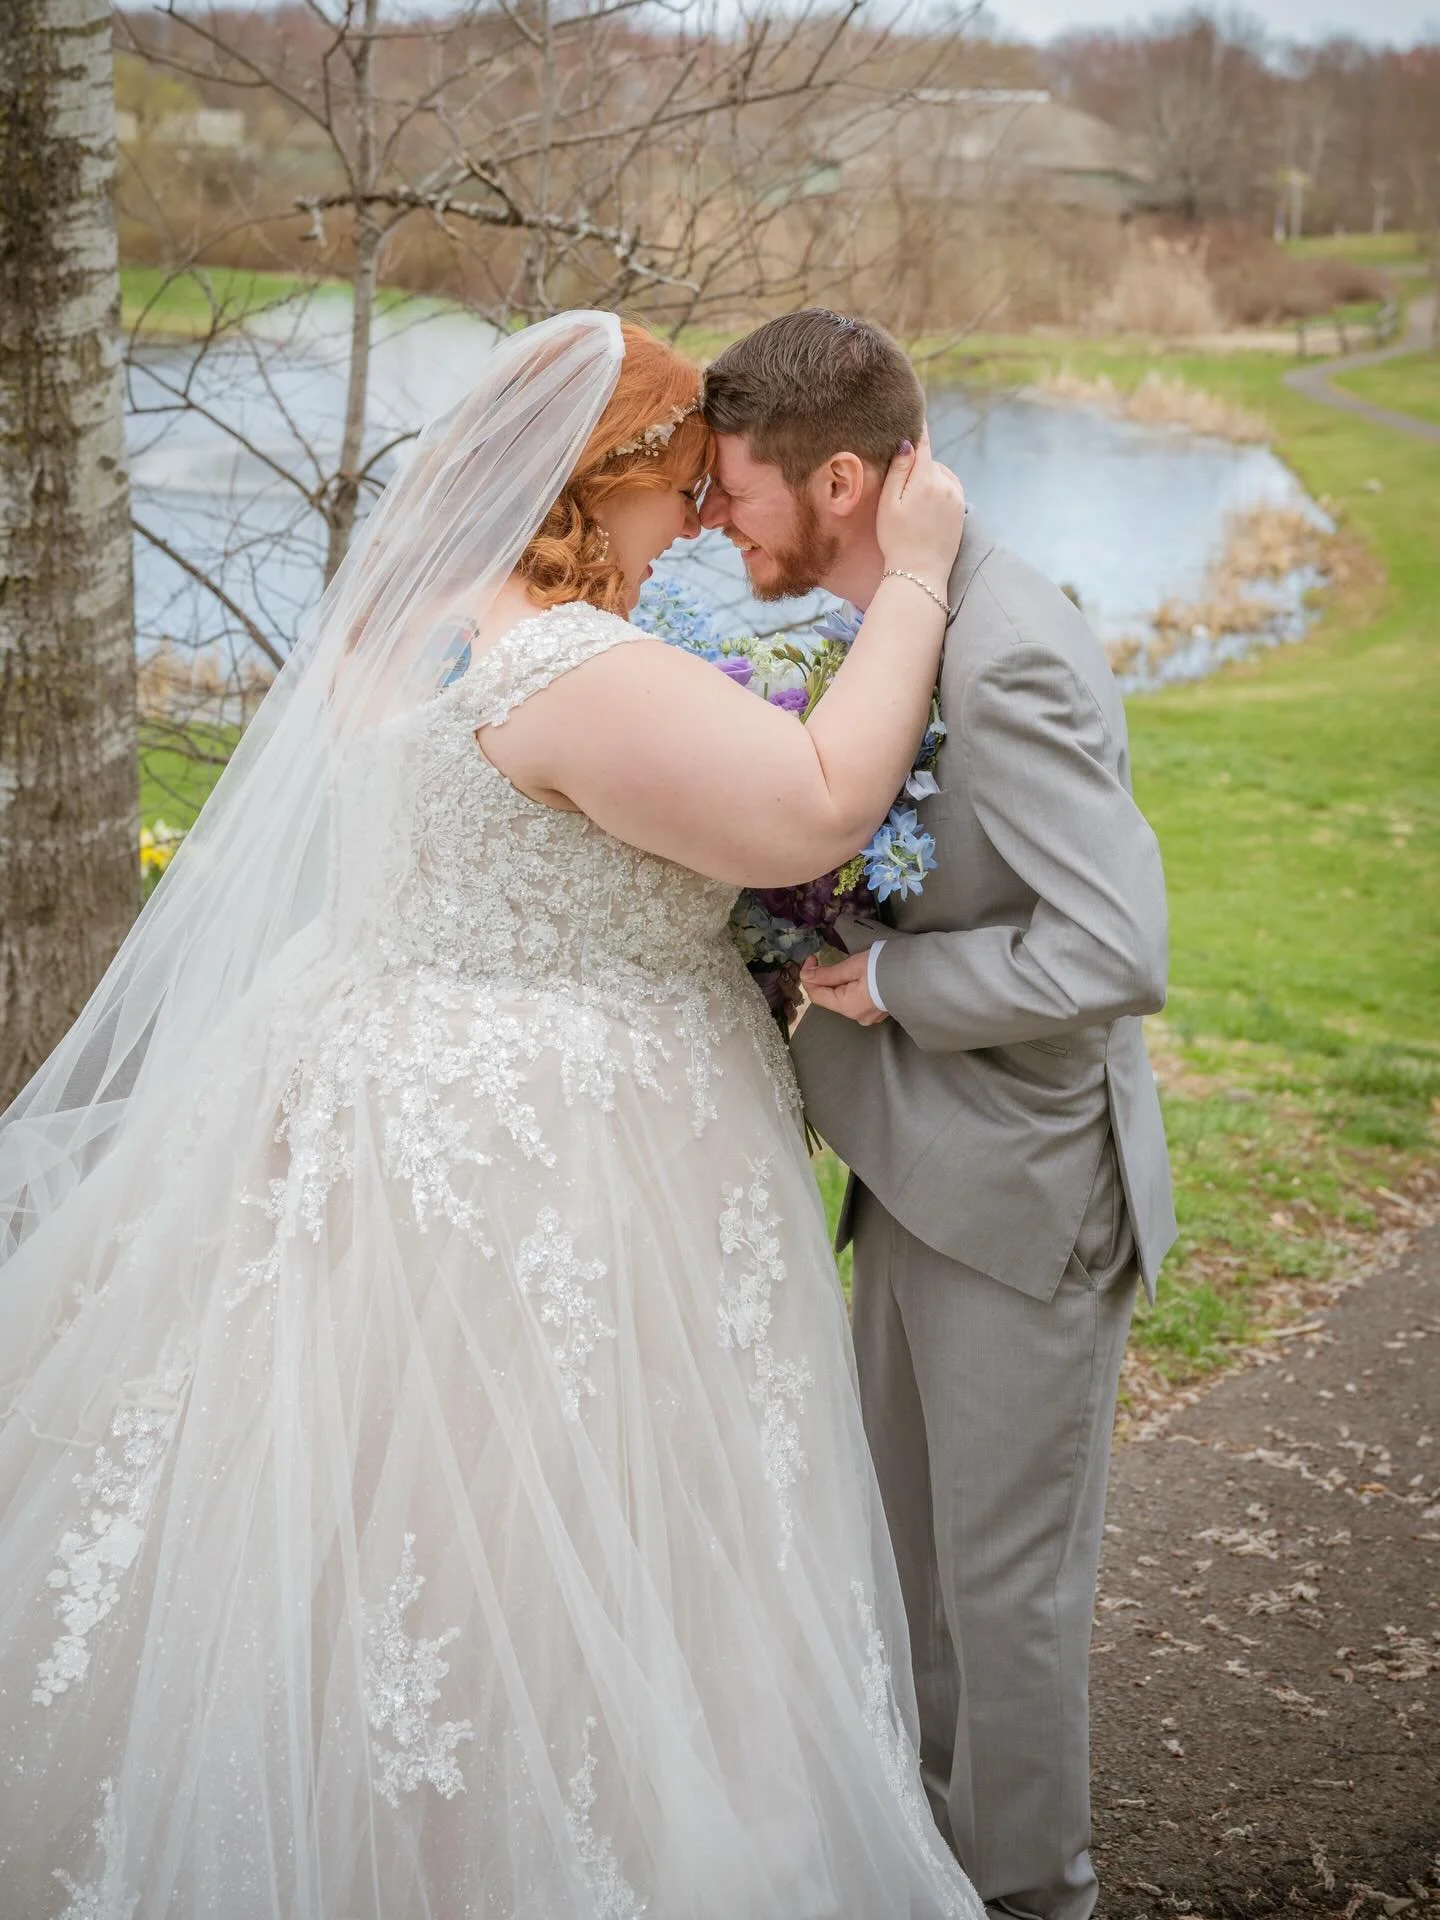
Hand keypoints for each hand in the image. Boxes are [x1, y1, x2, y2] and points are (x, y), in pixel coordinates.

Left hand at [799, 951, 887, 1026]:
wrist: (918, 973)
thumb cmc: (884, 967)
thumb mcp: (853, 966)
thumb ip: (828, 973)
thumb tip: (805, 976)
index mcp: (847, 1006)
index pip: (816, 995)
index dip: (809, 976)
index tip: (813, 958)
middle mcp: (856, 1016)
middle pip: (830, 998)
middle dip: (824, 978)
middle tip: (826, 959)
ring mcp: (868, 1016)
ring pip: (843, 998)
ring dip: (838, 982)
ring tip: (846, 966)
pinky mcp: (877, 1011)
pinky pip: (856, 1000)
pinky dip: (852, 987)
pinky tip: (859, 976)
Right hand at [874, 423, 965, 594]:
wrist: (920, 574)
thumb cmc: (897, 539)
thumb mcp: (889, 504)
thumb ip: (899, 471)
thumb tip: (907, 442)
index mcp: (927, 478)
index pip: (923, 443)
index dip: (917, 427)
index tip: (914, 411)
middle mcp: (947, 483)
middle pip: (930, 461)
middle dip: (916, 464)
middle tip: (898, 486)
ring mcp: (957, 497)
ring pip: (940, 475)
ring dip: (928, 478)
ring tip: (911, 502)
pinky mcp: (961, 510)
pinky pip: (949, 489)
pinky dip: (938, 490)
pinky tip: (925, 507)